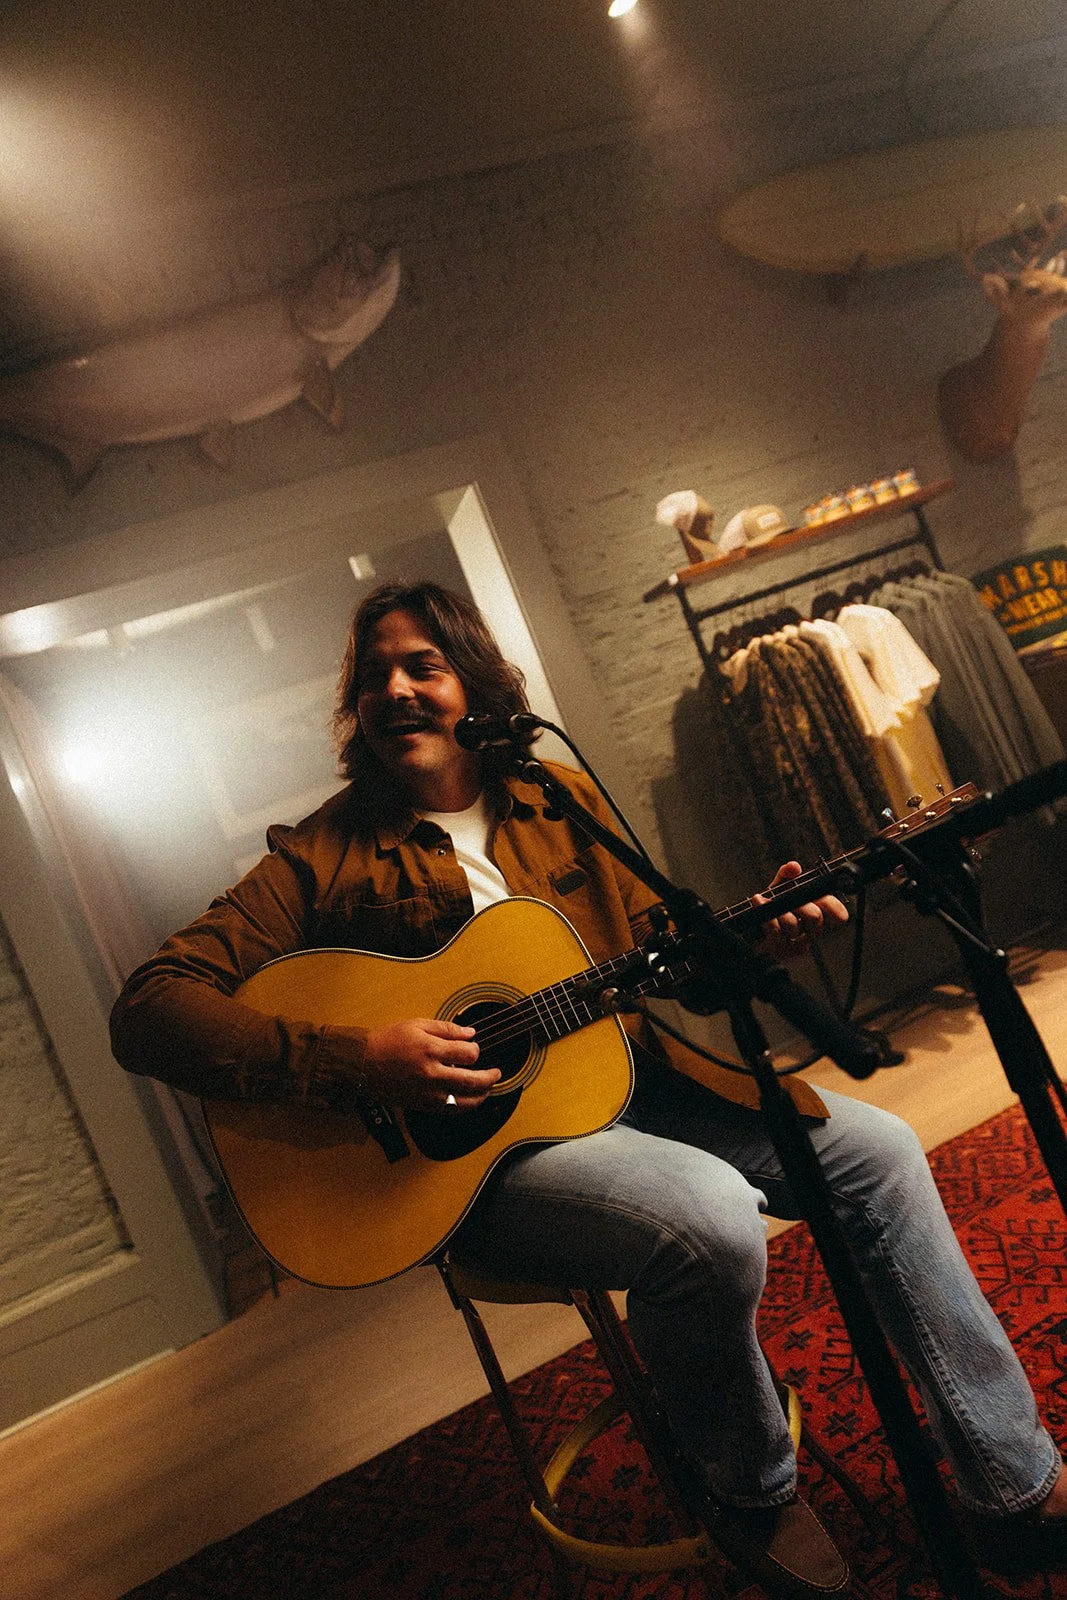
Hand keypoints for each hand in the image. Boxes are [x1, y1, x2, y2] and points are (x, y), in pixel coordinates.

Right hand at [361, 1018, 499, 1110]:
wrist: (361, 1063)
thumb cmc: (387, 1041)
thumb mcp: (416, 1025)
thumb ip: (446, 1029)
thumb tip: (470, 1034)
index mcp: (430, 1050)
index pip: (468, 1054)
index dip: (475, 1050)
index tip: (472, 1049)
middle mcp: (431, 1074)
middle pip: (473, 1081)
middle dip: (490, 1077)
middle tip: (497, 1073)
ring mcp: (426, 1093)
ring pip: (464, 1101)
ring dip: (482, 1096)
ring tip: (488, 1089)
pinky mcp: (421, 1105)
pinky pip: (449, 1111)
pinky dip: (464, 1107)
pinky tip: (469, 1101)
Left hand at [753, 860, 848, 958]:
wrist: (750, 927)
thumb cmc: (771, 908)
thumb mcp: (779, 888)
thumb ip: (787, 875)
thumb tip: (794, 867)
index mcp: (818, 916)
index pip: (838, 915)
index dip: (832, 905)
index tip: (819, 897)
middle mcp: (811, 932)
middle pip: (815, 917)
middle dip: (799, 904)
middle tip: (789, 900)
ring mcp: (796, 943)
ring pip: (793, 925)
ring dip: (778, 911)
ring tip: (770, 905)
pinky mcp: (780, 950)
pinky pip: (775, 930)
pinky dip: (765, 914)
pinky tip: (759, 902)